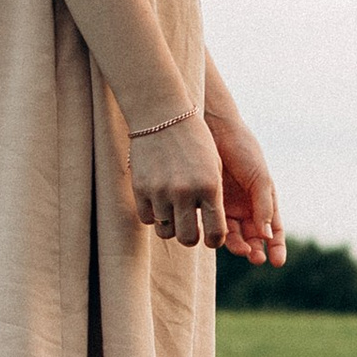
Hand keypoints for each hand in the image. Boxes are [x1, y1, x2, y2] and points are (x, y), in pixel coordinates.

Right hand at [130, 112, 226, 250]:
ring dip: (171, 227)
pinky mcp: (140, 188)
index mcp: (210, 186)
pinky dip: (154, 215)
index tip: (212, 237)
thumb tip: (212, 229)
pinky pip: (147, 218)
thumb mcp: (213, 167)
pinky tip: (159, 202)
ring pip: (166, 231)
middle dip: (192, 238)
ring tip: (175, 214)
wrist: (163, 116)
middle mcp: (185, 191)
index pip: (216, 232)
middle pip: (188, 239)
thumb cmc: (195, 142)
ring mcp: (160, 191)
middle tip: (192, 230)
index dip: (215, 240)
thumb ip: (213, 198)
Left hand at [207, 105, 285, 267]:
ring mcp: (226, 206)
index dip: (276, 247)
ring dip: (238, 246)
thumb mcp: (259, 178)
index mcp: (264, 200)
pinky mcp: (207, 204)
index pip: (273, 229)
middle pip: (253, 237)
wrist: (214, 130)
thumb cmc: (243, 150)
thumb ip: (263, 207)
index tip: (277, 261)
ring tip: (241, 250)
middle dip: (255, 250)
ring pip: (233, 235)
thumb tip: (266, 237)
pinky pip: (212, 225)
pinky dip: (217, 234)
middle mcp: (246, 207)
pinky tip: (219, 236)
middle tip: (255, 258)